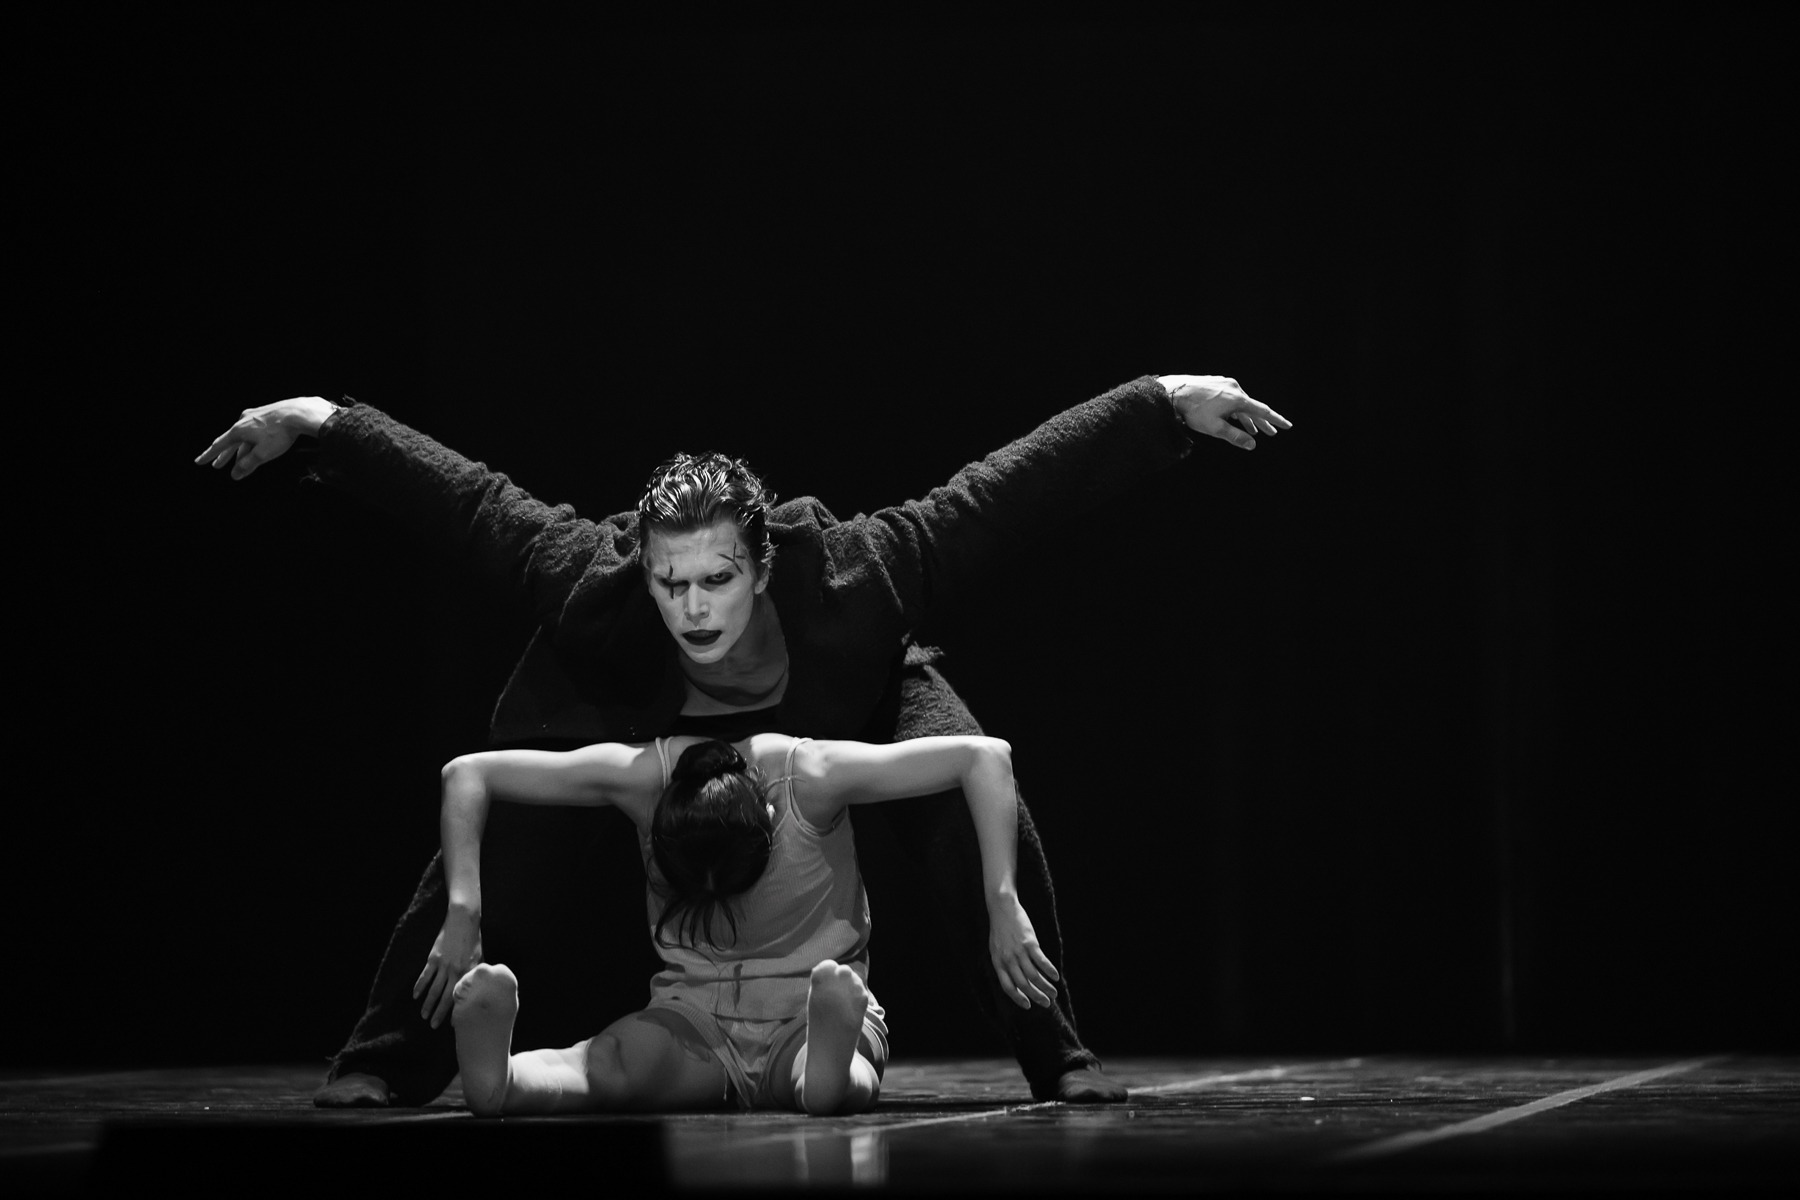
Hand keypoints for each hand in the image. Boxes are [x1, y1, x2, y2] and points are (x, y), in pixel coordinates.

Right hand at [194, 396, 337, 479]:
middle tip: (217, 465)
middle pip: (231, 441)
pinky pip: (255, 430)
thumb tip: (235, 475)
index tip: (200, 462)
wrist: (298, 413)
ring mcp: (255, 415)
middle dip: (225, 455)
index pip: (219, 446)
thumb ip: (247, 465)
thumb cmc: (280, 433)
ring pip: (244, 436)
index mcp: (238, 430)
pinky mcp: (267, 413)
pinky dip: (252, 441)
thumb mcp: (262, 454)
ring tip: (239, 460)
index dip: (209, 455)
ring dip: (241, 449)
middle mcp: (243, 420)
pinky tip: (256, 444)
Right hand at [414, 906, 482, 1028]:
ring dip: (428, 1004)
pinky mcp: (434, 958)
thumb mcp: (479, 957)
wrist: (463, 920)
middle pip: (446, 997)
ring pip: (434, 990)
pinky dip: (419, 986)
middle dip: (440, 1013)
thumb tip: (478, 987)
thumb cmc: (473, 939)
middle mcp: (456, 971)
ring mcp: (444, 965)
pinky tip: (415, 996)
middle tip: (434, 1026)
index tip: (452, 1023)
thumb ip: (476, 973)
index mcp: (469, 972)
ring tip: (424, 1016)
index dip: (457, 1010)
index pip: (462, 997)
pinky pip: (425, 976)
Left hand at [988, 898, 1059, 1009]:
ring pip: (1034, 976)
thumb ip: (1005, 964)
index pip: (1007, 987)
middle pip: (1023, 984)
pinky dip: (1049, 970)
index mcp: (998, 963)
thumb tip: (1018, 979)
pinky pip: (1041, 961)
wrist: (1002, 908)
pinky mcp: (1029, 943)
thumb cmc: (1000, 929)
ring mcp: (1018, 952)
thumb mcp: (997, 949)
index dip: (1018, 998)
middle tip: (1047, 1004)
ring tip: (1054, 994)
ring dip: (1045, 987)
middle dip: (1036, 996)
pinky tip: (1056, 977)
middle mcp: (1008, 960)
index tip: (1028, 1005)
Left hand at [1158, 375, 1291, 449]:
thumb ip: (1235, 436)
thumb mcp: (1215, 428)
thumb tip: (1252, 444)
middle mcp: (1235, 388)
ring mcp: (1225, 383)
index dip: (1275, 420)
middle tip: (1271, 433)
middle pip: (1252, 408)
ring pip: (1241, 403)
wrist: (1174, 392)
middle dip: (1261, 422)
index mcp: (1238, 400)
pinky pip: (1231, 397)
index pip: (1262, 411)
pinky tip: (1233, 415)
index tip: (1287, 426)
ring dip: (1247, 417)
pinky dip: (1235, 408)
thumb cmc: (1193, 411)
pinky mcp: (1217, 382)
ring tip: (1253, 429)